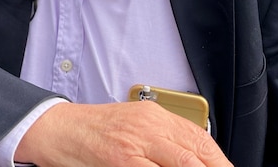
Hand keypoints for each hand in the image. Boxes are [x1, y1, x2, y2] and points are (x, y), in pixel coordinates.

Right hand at [15, 100, 232, 166]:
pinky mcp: (122, 160)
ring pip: (184, 165)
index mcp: (155, 115)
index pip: (200, 139)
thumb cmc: (93, 131)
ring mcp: (137, 143)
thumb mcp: (133, 126)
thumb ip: (161, 139)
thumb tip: (193, 159)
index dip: (219, 161)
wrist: (58, 130)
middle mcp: (149, 125)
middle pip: (197, 154)